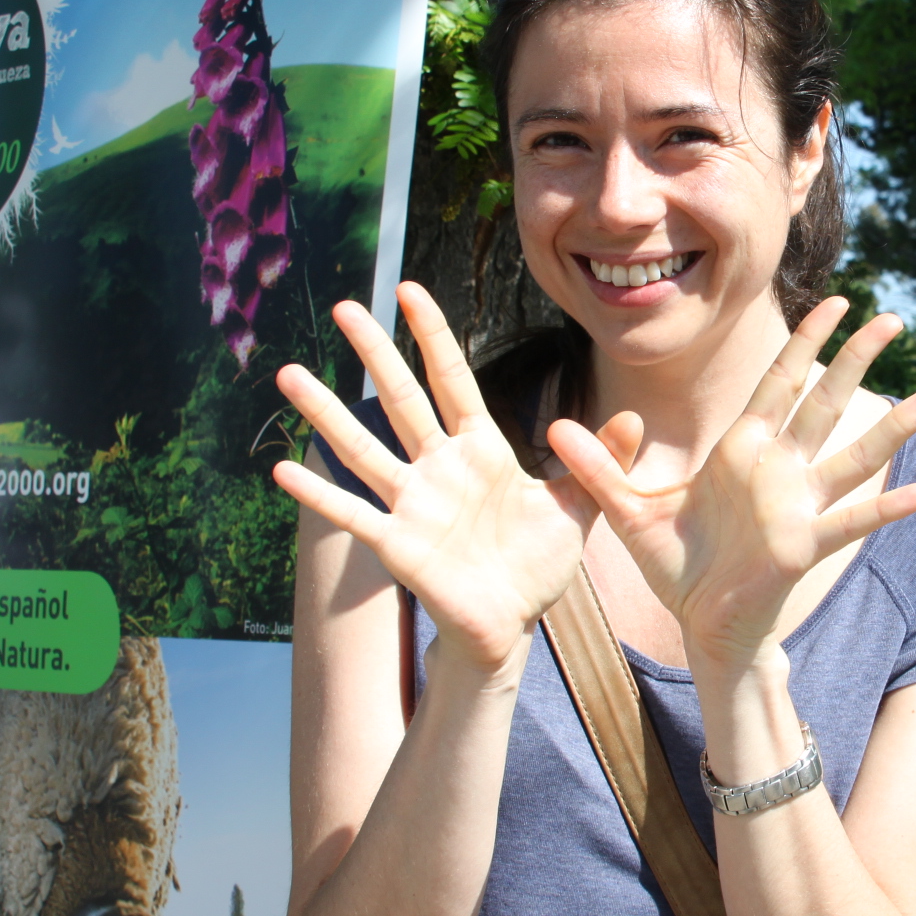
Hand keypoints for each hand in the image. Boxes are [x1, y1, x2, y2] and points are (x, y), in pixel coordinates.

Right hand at [272, 283, 640, 672]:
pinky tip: (280, 468)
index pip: (452, 380)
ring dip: (328, 412)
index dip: (432, 336)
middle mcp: (440, 468)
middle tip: (345, 308)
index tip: (409, 290)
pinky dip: (318, 494)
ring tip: (289, 374)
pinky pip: (352, 513)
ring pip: (364, 448)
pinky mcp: (397, 545)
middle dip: (375, 353)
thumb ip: (598, 460)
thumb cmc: (537, 564)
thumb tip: (635, 416)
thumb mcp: (578, 507)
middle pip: (402, 399)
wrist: (513, 624)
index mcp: (481, 450)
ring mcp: (413, 504)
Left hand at [547, 299, 915, 673]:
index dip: (806, 342)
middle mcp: (778, 469)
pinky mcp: (803, 544)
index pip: (780, 382)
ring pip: (853, 453)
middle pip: (825, 401)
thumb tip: (552, 428)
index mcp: (741, 450)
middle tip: (893, 318)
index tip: (834, 301)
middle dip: (857, 359)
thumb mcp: (626, 509)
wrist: (697, 624)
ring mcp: (797, 505)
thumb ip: (596, 466)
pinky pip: (851, 521)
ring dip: (896, 424)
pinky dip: (887, 508)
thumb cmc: (676, 565)